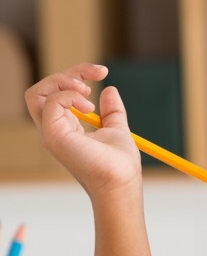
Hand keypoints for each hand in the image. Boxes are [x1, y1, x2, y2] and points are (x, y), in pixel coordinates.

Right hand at [25, 65, 141, 196]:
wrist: (121, 183)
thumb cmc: (119, 165)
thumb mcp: (116, 129)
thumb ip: (111, 112)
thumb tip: (110, 90)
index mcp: (66, 126)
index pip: (58, 93)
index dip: (77, 75)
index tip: (102, 72)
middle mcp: (54, 128)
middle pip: (44, 89)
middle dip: (71, 72)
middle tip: (98, 74)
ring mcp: (51, 132)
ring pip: (37, 93)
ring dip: (63, 81)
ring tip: (88, 91)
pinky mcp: (53, 135)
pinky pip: (50, 102)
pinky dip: (69, 94)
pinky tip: (89, 107)